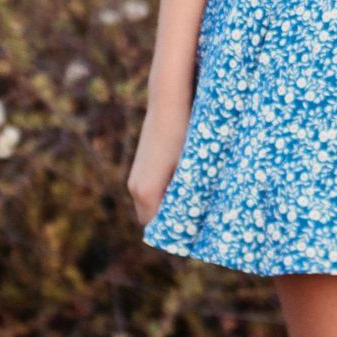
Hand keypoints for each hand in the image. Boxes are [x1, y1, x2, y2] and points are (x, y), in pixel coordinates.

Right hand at [126, 97, 189, 226]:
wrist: (169, 102)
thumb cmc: (184, 134)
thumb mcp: (192, 168)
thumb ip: (191, 196)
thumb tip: (201, 219)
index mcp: (147, 192)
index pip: (157, 230)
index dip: (176, 234)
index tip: (195, 234)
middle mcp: (135, 188)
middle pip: (151, 220)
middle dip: (170, 224)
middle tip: (196, 222)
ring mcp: (135, 178)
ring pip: (149, 206)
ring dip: (166, 208)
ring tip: (192, 203)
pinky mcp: (139, 168)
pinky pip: (148, 194)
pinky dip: (162, 196)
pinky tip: (183, 186)